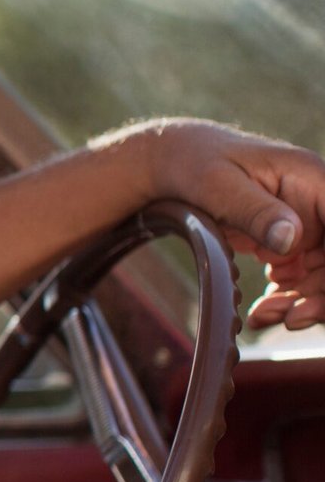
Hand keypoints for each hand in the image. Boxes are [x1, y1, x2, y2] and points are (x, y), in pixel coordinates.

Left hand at [118, 119, 324, 328]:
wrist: (171, 164)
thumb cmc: (194, 162)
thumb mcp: (219, 185)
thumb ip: (256, 211)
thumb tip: (292, 238)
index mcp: (313, 179)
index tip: (316, 290)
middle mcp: (319, 201)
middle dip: (321, 293)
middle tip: (290, 318)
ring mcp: (306, 223)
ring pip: (323, 273)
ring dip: (302, 301)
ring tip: (264, 317)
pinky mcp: (290, 242)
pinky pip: (301, 277)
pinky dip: (286, 299)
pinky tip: (261, 312)